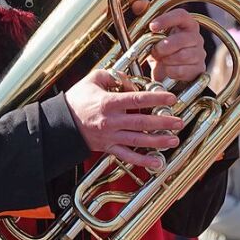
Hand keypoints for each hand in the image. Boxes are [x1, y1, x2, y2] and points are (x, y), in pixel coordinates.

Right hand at [64, 68, 182, 170]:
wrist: (60, 122)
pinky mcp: (108, 147)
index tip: (171, 98)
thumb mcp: (93, 79)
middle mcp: (111, 121)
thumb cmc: (77, 100)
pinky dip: (142, 161)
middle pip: (142, 122)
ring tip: (174, 140)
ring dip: (158, 141)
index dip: (156, 99)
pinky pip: (127, 156)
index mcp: (108, 103)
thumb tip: (130, 81)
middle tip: (179, 121)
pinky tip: (157, 163)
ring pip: (138, 140)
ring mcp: (110, 136)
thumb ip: (113, 76)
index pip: (137, 100)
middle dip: (163, 123)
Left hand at [130, 0, 205, 82]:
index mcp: (185, 23)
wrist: (165, 72)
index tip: (152, 27)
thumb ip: (143, 15)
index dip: (167, 20)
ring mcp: (199, 53)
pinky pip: (184, 70)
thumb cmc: (159, 48)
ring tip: (161, 60)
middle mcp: (195, 36)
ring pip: (184, 55)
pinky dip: (171, 71)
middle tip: (154, 51)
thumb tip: (139, 3)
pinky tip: (167, 70)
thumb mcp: (149, 33)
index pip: (181, 15)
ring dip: (167, 60)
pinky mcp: (198, 69)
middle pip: (183, 39)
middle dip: (164, 47)